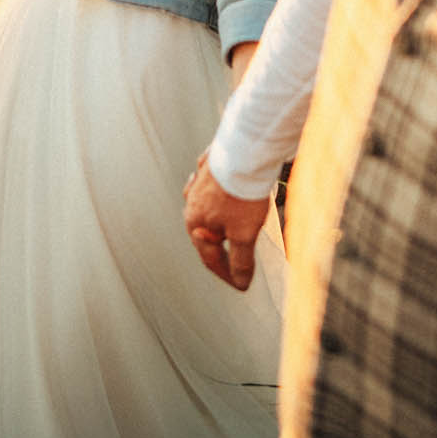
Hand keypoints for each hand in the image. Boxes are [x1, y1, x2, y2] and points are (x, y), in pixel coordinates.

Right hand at [183, 153, 268, 290]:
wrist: (244, 152)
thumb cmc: (241, 193)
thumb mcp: (244, 234)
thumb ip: (241, 260)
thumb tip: (240, 282)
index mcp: (196, 224)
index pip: (210, 258)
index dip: (227, 274)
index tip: (240, 285)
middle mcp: (192, 203)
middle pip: (207, 232)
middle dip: (220, 247)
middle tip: (234, 261)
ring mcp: (198, 183)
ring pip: (207, 208)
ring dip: (217, 221)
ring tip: (227, 228)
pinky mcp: (210, 167)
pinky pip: (212, 186)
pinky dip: (220, 195)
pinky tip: (228, 194)